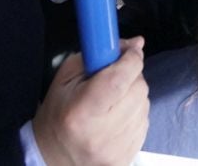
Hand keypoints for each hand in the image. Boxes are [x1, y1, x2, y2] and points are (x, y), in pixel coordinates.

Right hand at [32, 36, 148, 165]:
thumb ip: (99, 54)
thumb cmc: (58, 113)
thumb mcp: (66, 78)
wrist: (54, 156)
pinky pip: (144, 123)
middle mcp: (100, 134)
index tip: (132, 50)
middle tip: (116, 77)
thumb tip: (136, 43)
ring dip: (134, 96)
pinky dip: (135, 114)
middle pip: (137, 90)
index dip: (130, 60)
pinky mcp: (125, 158)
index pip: (118, 80)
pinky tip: (117, 117)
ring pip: (144, 105)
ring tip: (113, 101)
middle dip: (132, 76)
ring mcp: (115, 149)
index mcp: (80, 111)